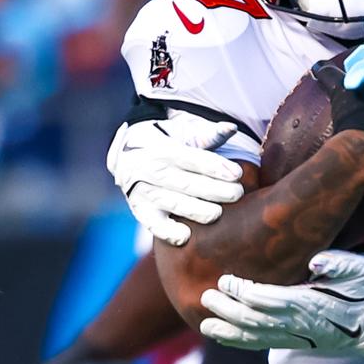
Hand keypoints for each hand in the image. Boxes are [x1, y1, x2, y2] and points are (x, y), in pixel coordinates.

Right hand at [109, 117, 245, 247]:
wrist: (126, 154)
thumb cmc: (165, 143)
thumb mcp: (182, 133)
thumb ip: (208, 135)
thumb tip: (232, 128)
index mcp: (161, 147)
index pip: (191, 158)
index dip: (215, 166)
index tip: (237, 174)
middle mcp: (148, 169)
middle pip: (185, 183)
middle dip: (214, 190)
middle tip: (237, 193)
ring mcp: (142, 190)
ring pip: (171, 203)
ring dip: (197, 211)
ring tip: (218, 214)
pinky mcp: (139, 209)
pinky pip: (152, 224)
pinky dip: (168, 231)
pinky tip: (186, 235)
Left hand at [199, 250, 363, 355]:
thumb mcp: (360, 270)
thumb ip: (340, 263)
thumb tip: (316, 261)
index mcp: (309, 303)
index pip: (270, 299)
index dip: (245, 292)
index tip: (226, 279)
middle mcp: (297, 323)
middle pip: (254, 319)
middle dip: (227, 309)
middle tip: (205, 296)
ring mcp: (292, 336)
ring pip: (253, 336)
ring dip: (227, 329)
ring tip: (203, 321)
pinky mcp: (290, 343)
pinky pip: (258, 344)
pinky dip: (236, 340)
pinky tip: (217, 333)